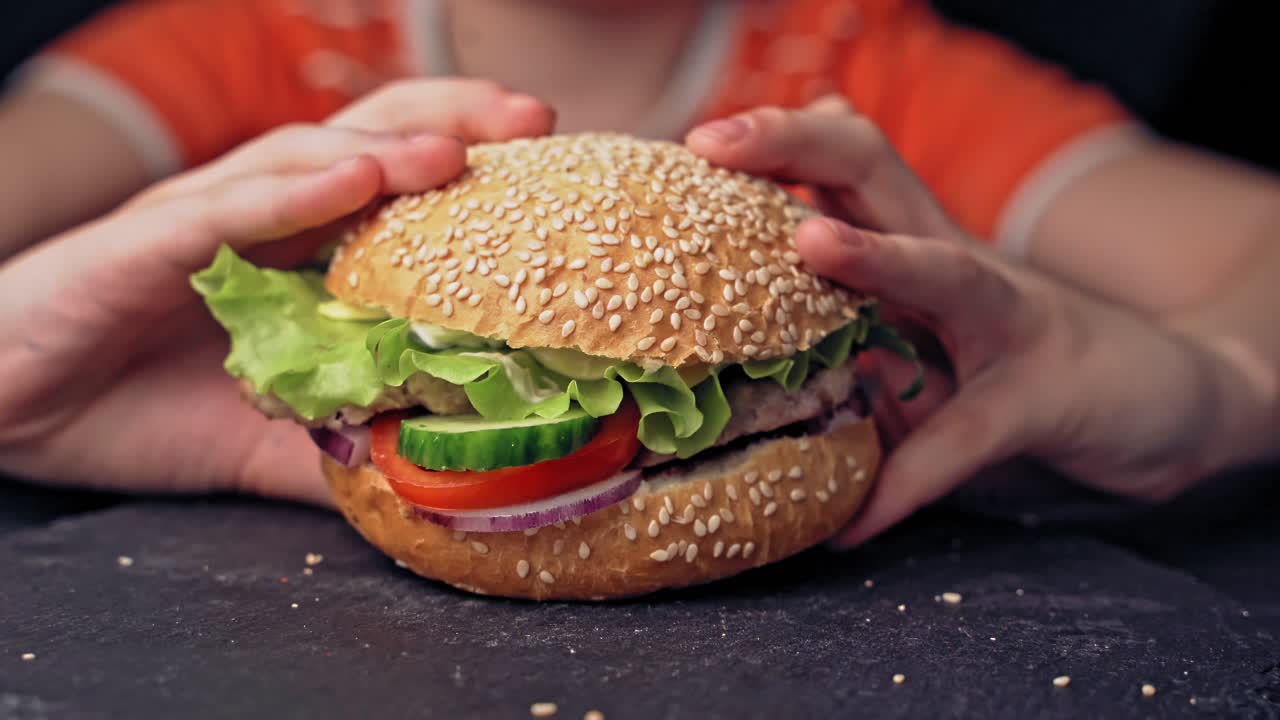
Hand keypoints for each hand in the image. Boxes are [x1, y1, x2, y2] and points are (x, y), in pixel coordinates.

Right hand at [0, 81, 554, 503]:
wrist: (9, 411)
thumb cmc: (139, 407)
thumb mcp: (269, 440)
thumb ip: (347, 448)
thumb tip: (442, 481)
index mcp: (301, 249)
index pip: (402, 186)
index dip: (479, 168)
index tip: (560, 171)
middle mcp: (263, 216)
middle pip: (374, 141)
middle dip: (457, 122)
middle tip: (538, 124)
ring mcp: (205, 218)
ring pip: (305, 159)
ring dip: (386, 149)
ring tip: (457, 151)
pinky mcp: (143, 242)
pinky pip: (226, 206)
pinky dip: (290, 191)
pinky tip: (353, 179)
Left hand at [687, 99, 1228, 543]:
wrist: (1156, 398)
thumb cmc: (1012, 365)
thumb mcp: (923, 334)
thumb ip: (852, 323)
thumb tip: (738, 347)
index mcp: (915, 242)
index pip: (841, 163)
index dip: (774, 140)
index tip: (698, 139)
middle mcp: (955, 262)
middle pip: (876, 167)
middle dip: (795, 142)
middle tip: (713, 141)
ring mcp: (1010, 322)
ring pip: (944, 269)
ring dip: (878, 255)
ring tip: (807, 243)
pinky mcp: (1044, 398)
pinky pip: (969, 437)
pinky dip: (909, 481)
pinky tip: (855, 524)